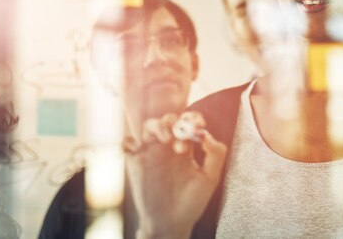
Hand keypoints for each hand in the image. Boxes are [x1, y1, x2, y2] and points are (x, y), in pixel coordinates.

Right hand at [126, 112, 226, 238]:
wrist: (171, 224)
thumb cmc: (191, 202)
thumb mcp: (209, 178)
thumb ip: (215, 155)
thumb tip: (207, 135)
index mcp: (185, 147)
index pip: (187, 123)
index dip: (192, 118)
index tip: (198, 125)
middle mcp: (167, 147)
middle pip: (168, 120)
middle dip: (174, 122)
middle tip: (180, 137)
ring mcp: (151, 153)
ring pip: (149, 126)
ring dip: (157, 126)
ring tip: (166, 138)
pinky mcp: (135, 162)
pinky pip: (127, 144)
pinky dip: (129, 140)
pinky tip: (138, 147)